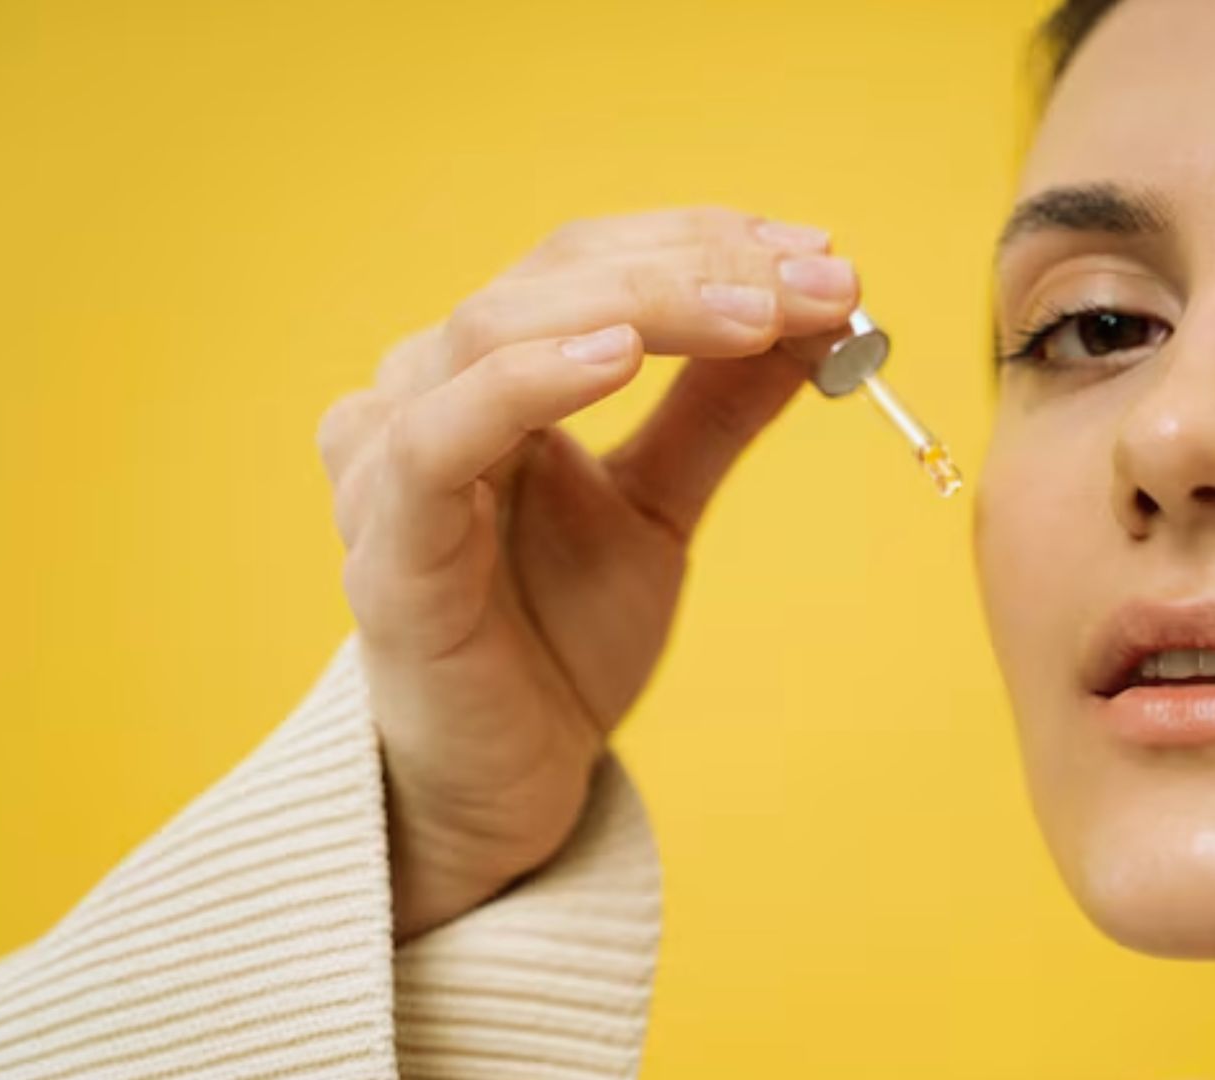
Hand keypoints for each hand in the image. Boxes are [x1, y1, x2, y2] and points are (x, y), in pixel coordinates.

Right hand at [313, 208, 857, 938]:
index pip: (595, 260)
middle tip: (823, 282)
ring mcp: (389, 462)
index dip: (710, 241)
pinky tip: (620, 354)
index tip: (827, 257)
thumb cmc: (562, 637)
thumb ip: (718, 407)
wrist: (511, 783)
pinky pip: (440, 438)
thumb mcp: (663, 502)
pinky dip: (529, 381)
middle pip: (559, 273)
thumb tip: (818, 312)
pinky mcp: (387, 547)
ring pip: (501, 326)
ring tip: (760, 312)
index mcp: (488, 371)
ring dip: (645, 304)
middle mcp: (424, 391)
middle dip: (705, 266)